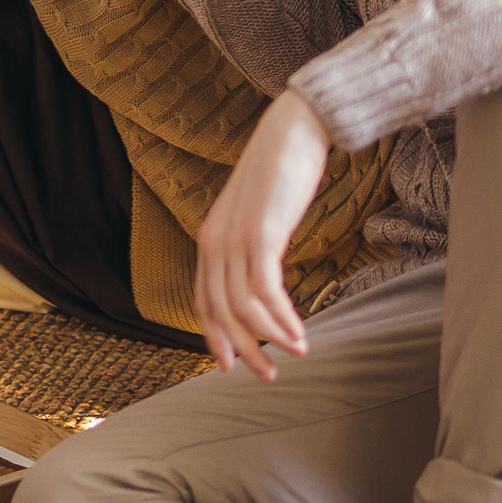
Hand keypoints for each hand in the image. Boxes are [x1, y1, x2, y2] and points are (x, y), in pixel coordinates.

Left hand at [194, 90, 327, 379]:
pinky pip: (264, 291)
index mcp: (210, 238)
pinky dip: (282, 318)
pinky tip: (299, 333)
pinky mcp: (260, 234)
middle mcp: (214, 241)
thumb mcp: (259, 212)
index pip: (202, 300)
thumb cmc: (283, 169)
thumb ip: (253, 242)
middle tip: (268, 375)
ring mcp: (234, 238)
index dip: (215, 336)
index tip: (233, 364)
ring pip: (241, 308)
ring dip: (269, 338)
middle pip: (219, 312)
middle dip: (244, 348)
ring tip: (296, 354)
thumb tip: (262, 274)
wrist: (296, 127)